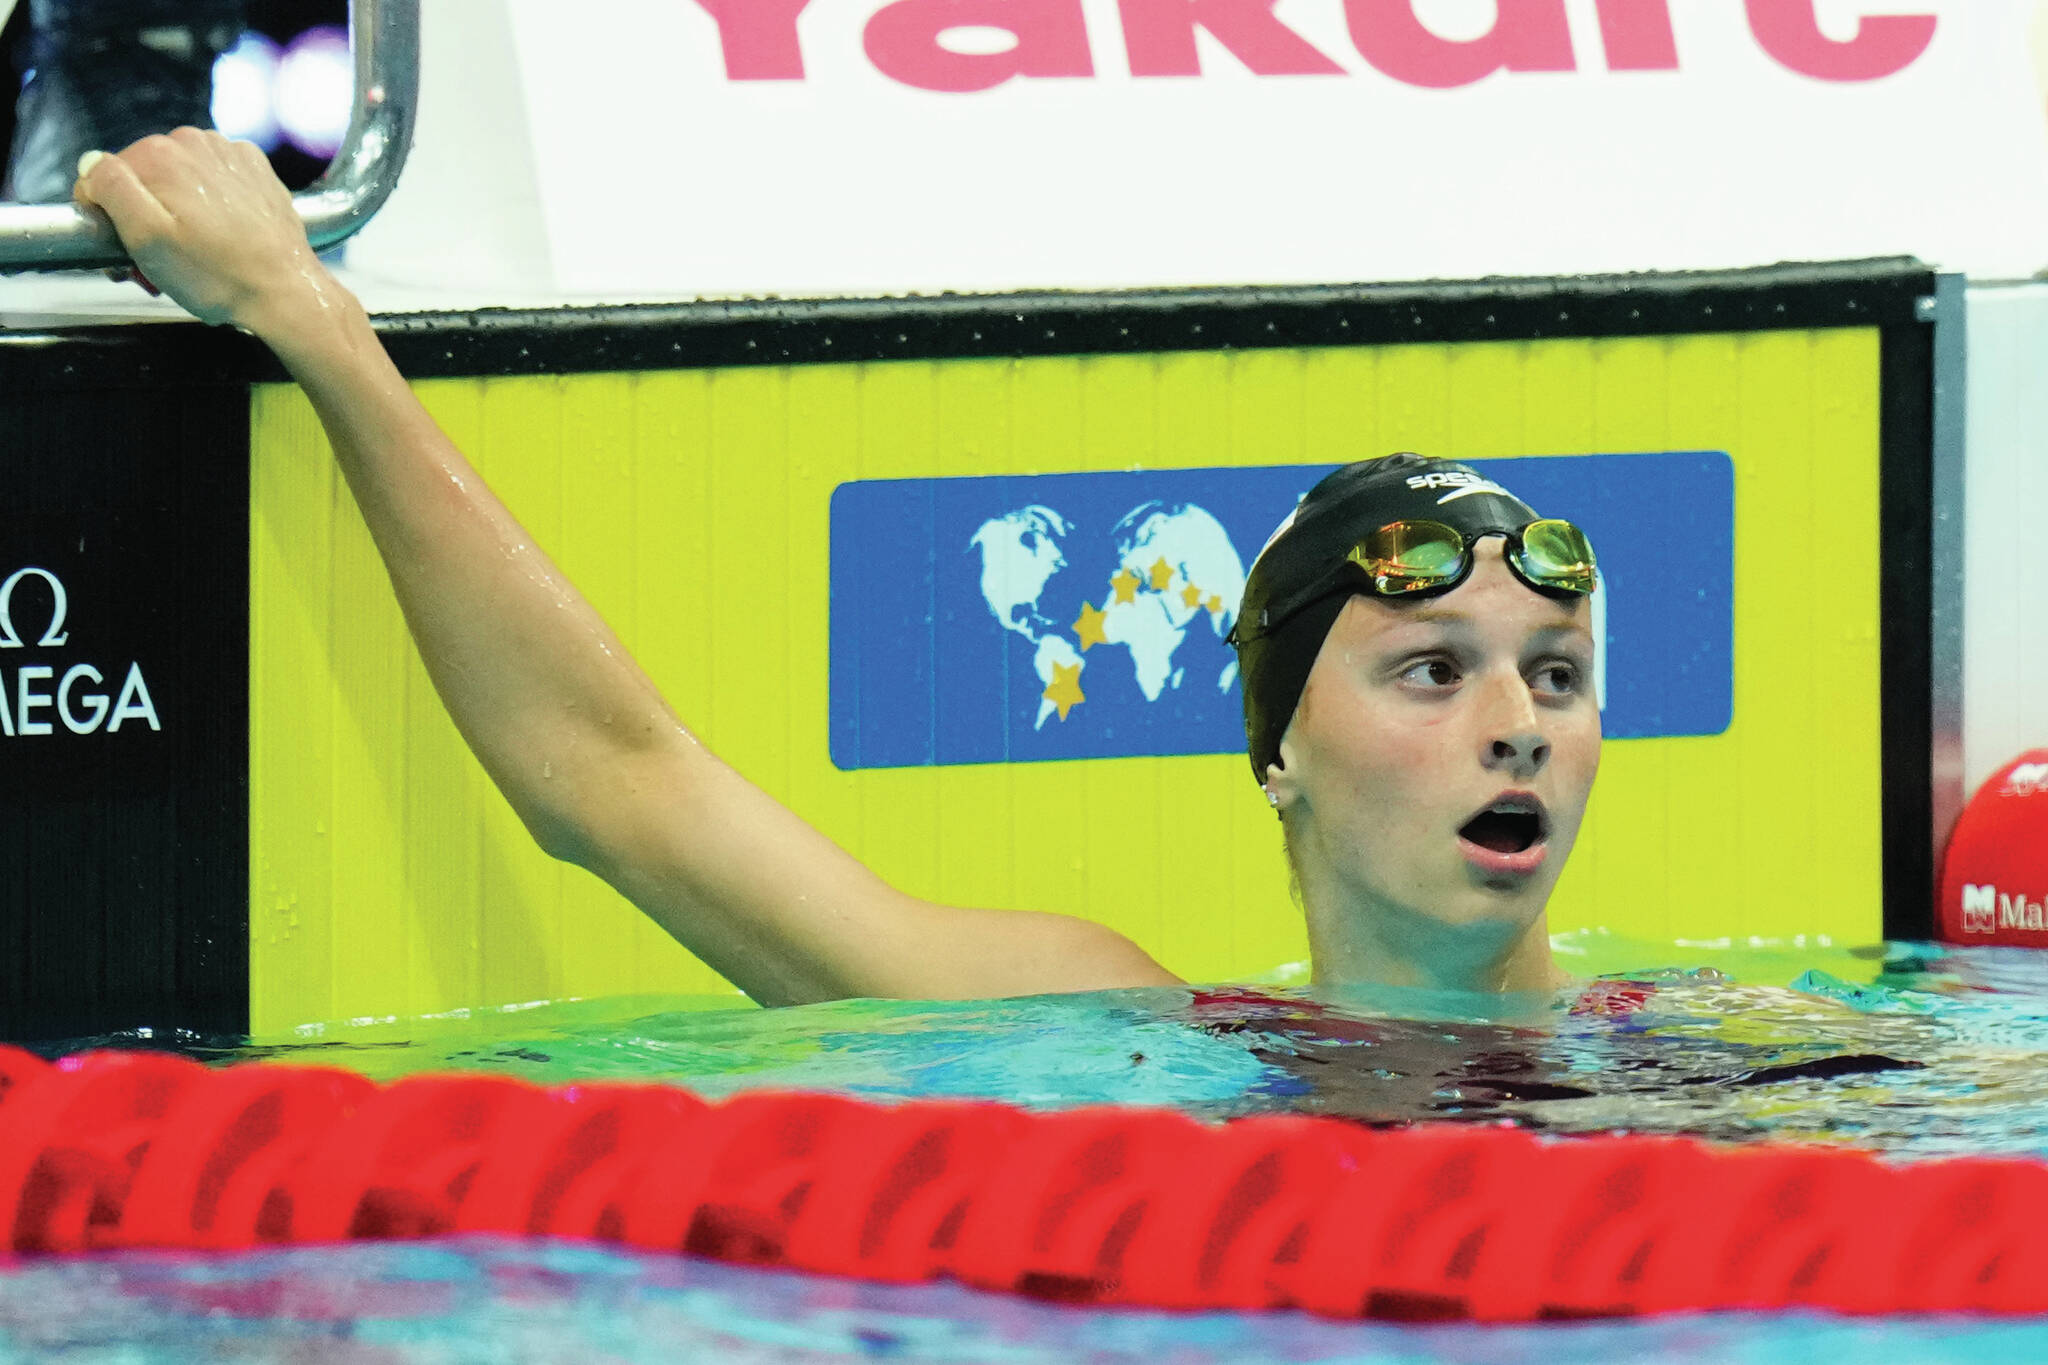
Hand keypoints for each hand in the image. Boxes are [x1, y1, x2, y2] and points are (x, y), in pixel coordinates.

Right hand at [73, 127, 333, 334]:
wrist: (287, 293)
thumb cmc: (217, 275)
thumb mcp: (145, 238)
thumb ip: (110, 190)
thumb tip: (93, 163)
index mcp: (160, 154)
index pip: (104, 179)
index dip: (109, 220)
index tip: (128, 254)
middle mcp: (194, 142)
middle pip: (143, 180)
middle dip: (143, 220)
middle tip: (159, 266)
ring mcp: (229, 154)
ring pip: (178, 182)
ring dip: (175, 216)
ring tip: (192, 257)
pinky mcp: (255, 171)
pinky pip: (213, 184)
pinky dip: (209, 208)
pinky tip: (221, 238)